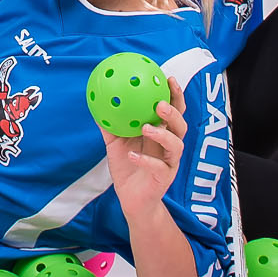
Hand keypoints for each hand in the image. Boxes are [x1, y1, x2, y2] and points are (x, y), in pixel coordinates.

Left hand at [105, 94, 186, 212]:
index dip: (174, 95)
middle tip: (160, 103)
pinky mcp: (165, 178)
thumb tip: (96, 100)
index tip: (168, 78)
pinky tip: (133, 155)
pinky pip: (158, 168)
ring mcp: (169, 162)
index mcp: (162, 132)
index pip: (173, 110)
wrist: (131, 198)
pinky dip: (146, 160)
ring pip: (176, 145)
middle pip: (181, 125)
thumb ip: (109, 123)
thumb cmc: (127, 166)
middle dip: (174, 111)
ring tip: (146, 127)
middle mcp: (169, 146)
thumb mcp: (115, 142)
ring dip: (163, 134)